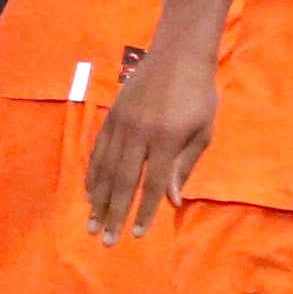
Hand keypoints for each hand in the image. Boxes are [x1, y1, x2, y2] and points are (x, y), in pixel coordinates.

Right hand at [87, 55, 216, 242]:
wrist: (178, 53)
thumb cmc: (198, 94)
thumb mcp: (202, 130)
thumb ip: (185, 166)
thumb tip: (171, 201)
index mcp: (167, 140)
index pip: (152, 185)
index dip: (144, 211)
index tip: (136, 234)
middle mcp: (140, 134)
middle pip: (123, 182)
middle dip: (114, 213)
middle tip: (105, 240)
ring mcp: (122, 123)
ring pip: (106, 168)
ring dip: (98, 199)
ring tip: (91, 222)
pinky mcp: (111, 114)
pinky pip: (98, 149)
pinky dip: (93, 172)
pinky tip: (89, 191)